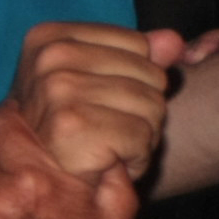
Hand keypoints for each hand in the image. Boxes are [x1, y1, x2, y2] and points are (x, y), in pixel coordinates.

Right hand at [11, 21, 177, 180]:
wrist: (43, 181)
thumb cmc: (73, 128)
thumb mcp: (101, 82)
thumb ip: (138, 57)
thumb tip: (175, 41)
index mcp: (51, 38)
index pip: (138, 44)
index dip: (136, 77)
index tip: (102, 100)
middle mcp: (51, 58)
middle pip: (150, 74)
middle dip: (143, 109)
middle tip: (110, 128)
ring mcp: (58, 90)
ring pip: (152, 106)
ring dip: (144, 135)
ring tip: (112, 145)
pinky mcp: (73, 126)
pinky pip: (142, 136)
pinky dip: (137, 157)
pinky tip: (111, 162)